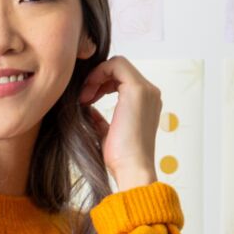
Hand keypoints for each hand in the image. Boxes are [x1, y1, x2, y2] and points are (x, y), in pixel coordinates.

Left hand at [78, 55, 160, 190]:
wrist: (132, 169)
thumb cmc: (120, 158)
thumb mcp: (106, 135)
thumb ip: (100, 120)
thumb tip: (88, 110)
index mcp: (145, 103)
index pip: (121, 78)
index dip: (100, 83)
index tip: (85, 101)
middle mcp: (150, 93)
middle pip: (119, 69)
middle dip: (97, 78)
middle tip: (83, 99)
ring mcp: (146, 90)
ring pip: (118, 64)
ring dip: (96, 76)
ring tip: (84, 98)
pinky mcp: (138, 90)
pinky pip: (116, 64)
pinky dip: (98, 74)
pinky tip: (89, 95)